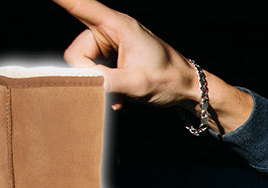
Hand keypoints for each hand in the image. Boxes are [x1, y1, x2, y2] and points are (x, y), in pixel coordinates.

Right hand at [53, 0, 197, 107]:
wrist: (189, 89)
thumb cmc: (170, 80)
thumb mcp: (138, 84)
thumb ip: (105, 82)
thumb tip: (79, 83)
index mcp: (118, 26)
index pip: (80, 4)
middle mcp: (112, 30)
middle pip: (77, 50)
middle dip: (88, 75)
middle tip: (110, 93)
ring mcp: (112, 43)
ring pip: (84, 63)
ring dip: (97, 83)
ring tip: (118, 97)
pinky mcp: (113, 55)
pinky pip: (94, 69)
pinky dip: (102, 85)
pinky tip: (117, 97)